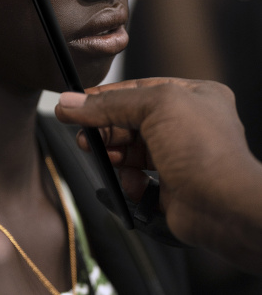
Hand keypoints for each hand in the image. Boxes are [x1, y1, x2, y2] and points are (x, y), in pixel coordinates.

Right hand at [55, 77, 261, 273]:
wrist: (224, 207)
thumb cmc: (206, 151)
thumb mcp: (155, 107)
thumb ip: (110, 104)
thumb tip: (72, 102)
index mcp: (193, 95)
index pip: (138, 89)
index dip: (105, 96)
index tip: (76, 102)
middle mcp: (188, 124)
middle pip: (131, 119)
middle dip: (105, 127)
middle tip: (84, 134)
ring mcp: (180, 156)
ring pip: (132, 150)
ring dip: (113, 154)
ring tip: (101, 156)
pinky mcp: (172, 187)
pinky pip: (138, 179)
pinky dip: (129, 181)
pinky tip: (132, 182)